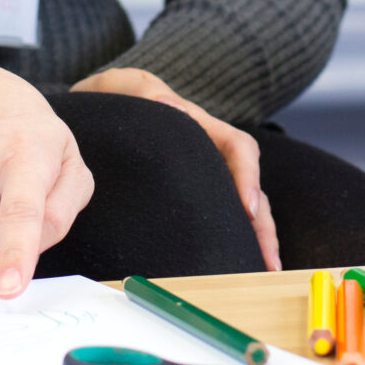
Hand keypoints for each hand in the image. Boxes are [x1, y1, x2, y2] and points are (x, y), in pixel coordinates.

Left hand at [71, 67, 280, 271]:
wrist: (96, 111)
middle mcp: (209, 156)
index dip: (248, 177)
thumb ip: (141, 90)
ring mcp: (201, 180)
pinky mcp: (188, 200)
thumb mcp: (123, 87)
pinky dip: (227, 246)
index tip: (248, 209)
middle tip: (268, 264)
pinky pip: (215, 222)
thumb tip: (169, 104)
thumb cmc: (114, 98)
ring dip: (253, 243)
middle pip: (249, 190)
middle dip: (263, 228)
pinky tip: (228, 272)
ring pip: (239, 211)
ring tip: (262, 276)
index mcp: (199, 127)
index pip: (238, 148)